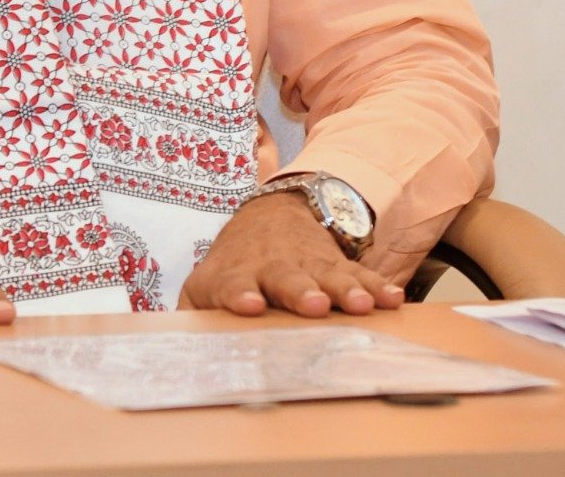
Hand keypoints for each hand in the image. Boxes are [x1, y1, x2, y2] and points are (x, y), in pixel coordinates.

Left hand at [179, 192, 405, 317]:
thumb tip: (173, 348)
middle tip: (312, 303)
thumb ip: (192, 313)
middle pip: (286, 278)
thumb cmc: (235, 265)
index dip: (240, 294)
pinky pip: (358, 274)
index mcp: (237, 275)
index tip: (249, 305)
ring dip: (343, 289)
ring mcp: (308, 264)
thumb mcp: (205, 284)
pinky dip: (375, 286)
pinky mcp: (336, 264)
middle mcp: (273, 267)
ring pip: (327, 275)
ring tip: (358, 305)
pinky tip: (391, 299)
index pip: (233, 284)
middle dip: (299, 290)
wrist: (268, 216)